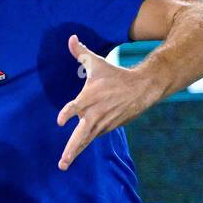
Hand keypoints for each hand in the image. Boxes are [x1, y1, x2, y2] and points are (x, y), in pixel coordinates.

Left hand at [55, 34, 162, 170]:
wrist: (142, 88)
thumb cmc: (115, 74)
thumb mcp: (96, 63)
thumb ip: (80, 52)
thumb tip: (70, 37)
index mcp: (88, 98)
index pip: (74, 108)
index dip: (66, 114)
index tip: (60, 121)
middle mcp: (94, 114)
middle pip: (80, 136)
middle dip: (71, 150)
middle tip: (62, 163)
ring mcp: (102, 123)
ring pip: (85, 140)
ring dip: (74, 152)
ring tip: (63, 164)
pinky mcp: (108, 128)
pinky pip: (93, 137)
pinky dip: (84, 143)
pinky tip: (75, 151)